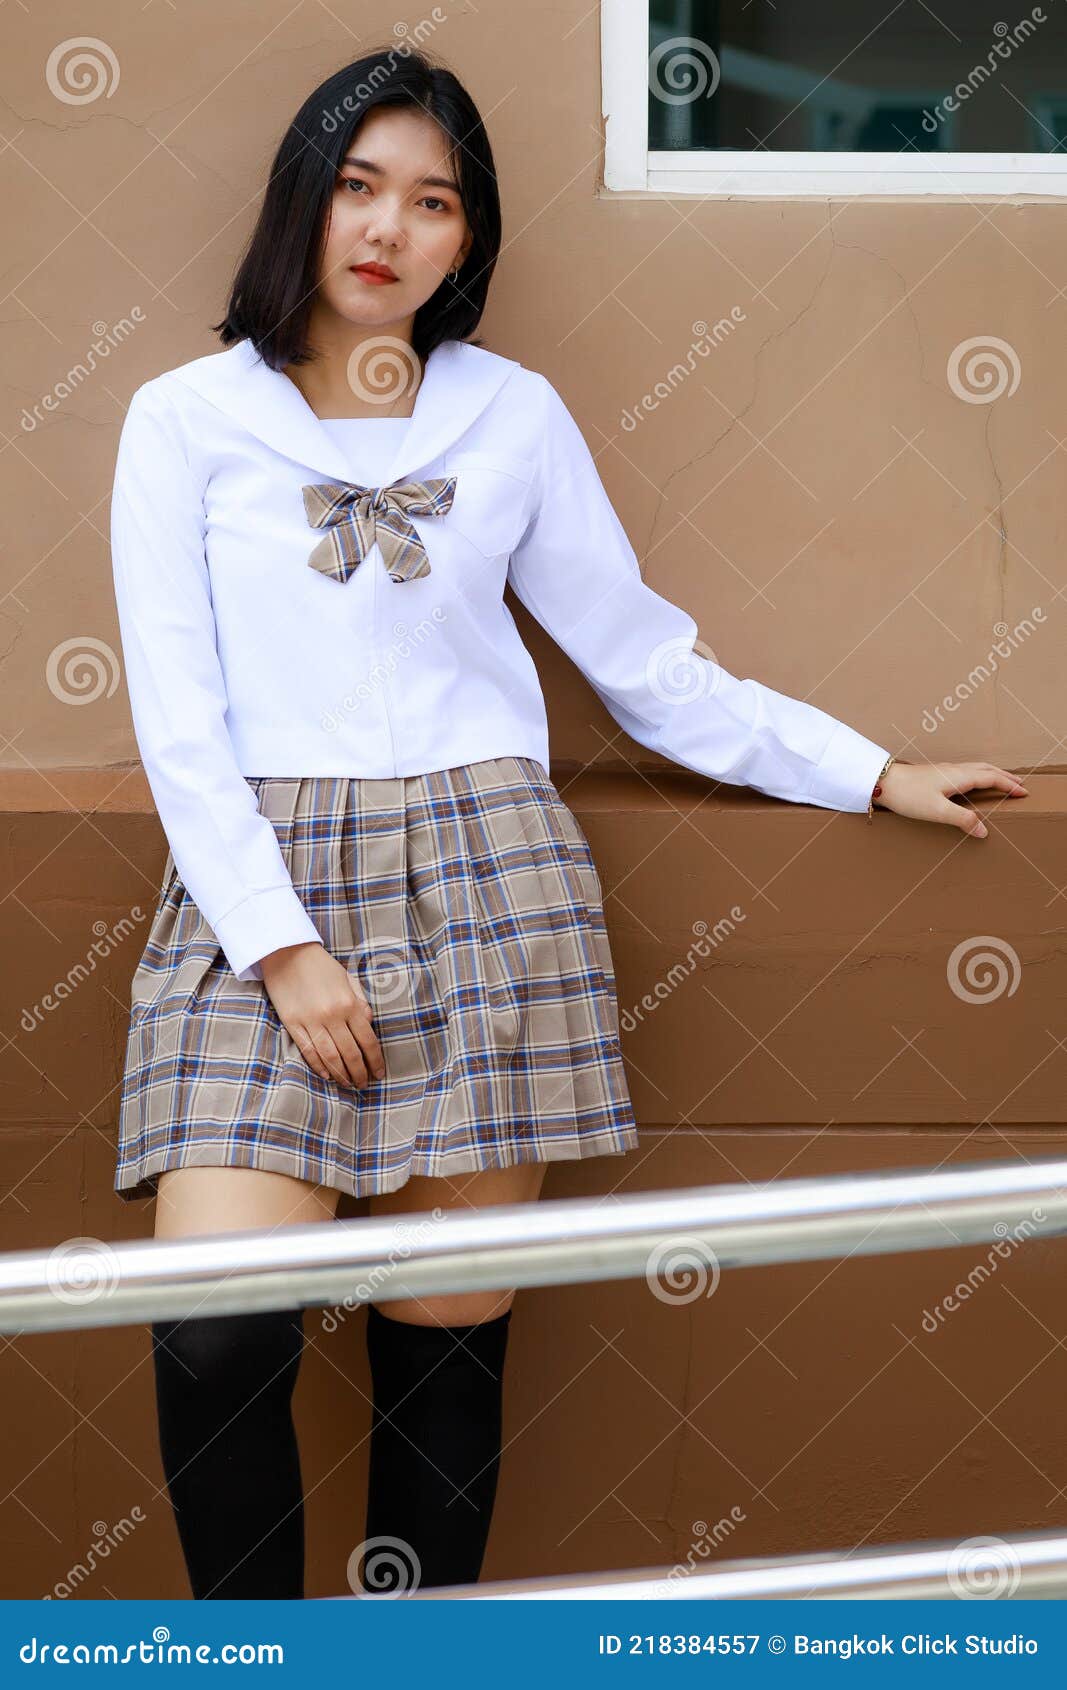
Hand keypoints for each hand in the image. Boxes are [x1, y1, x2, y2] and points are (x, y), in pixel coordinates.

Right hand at [259, 941, 384, 1087]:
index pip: (368, 1040)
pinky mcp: (292, 1023)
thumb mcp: (348, 978)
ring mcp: (311, 1020)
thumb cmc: (321, 966)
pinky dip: (318, 1066)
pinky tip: (327, 1075)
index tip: (379, 1073)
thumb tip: (369, 1024)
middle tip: (364, 1085)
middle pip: (351, 1053)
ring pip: (330, 1057)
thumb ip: (361, 1002)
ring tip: (348, 1084)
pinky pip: (308, 1050)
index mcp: (349, 1003)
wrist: (287, 952)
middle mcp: (332, 1015)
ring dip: (341, 1075)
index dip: (375, 1061)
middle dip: (360, 1073)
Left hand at [874, 759, 1028, 838]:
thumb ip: (962, 820)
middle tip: (1020, 785)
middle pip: (987, 770)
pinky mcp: (935, 775)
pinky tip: (972, 783)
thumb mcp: (937, 811)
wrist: (882, 782)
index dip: (1009, 785)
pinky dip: (979, 775)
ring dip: (993, 774)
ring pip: (976, 768)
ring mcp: (945, 771)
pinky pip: (966, 772)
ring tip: (1002, 781)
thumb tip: (984, 832)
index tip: (1024, 792)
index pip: (992, 778)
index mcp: (959, 777)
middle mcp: (955, 770)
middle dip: (1005, 777)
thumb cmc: (908, 795)